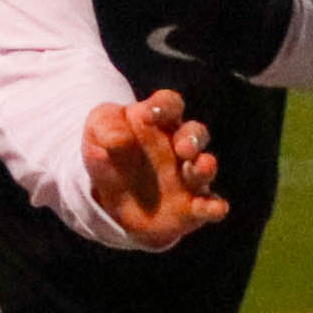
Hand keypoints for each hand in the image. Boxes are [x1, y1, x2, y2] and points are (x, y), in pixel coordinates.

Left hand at [83, 89, 226, 249]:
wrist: (109, 199)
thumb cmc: (107, 154)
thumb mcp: (97, 134)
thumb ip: (105, 127)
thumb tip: (119, 138)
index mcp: (158, 121)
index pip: (168, 105)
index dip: (162, 106)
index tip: (147, 114)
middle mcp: (179, 145)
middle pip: (195, 134)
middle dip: (193, 138)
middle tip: (183, 147)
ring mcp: (188, 176)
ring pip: (205, 167)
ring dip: (206, 167)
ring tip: (201, 167)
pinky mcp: (192, 206)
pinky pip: (209, 204)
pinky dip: (214, 206)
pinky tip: (215, 208)